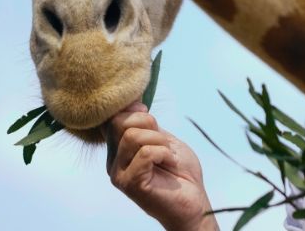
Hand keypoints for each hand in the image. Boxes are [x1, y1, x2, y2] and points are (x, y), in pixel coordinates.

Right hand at [106, 102, 217, 230]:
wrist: (193, 202)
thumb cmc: (180, 172)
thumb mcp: (162, 139)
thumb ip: (145, 125)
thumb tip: (133, 102)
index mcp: (119, 149)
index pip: (112, 117)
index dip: (132, 109)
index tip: (150, 116)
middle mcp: (113, 161)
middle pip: (119, 122)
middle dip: (150, 125)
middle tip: (164, 143)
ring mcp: (118, 174)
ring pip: (132, 136)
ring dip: (160, 141)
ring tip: (168, 156)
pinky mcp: (129, 184)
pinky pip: (146, 153)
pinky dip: (165, 154)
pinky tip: (170, 165)